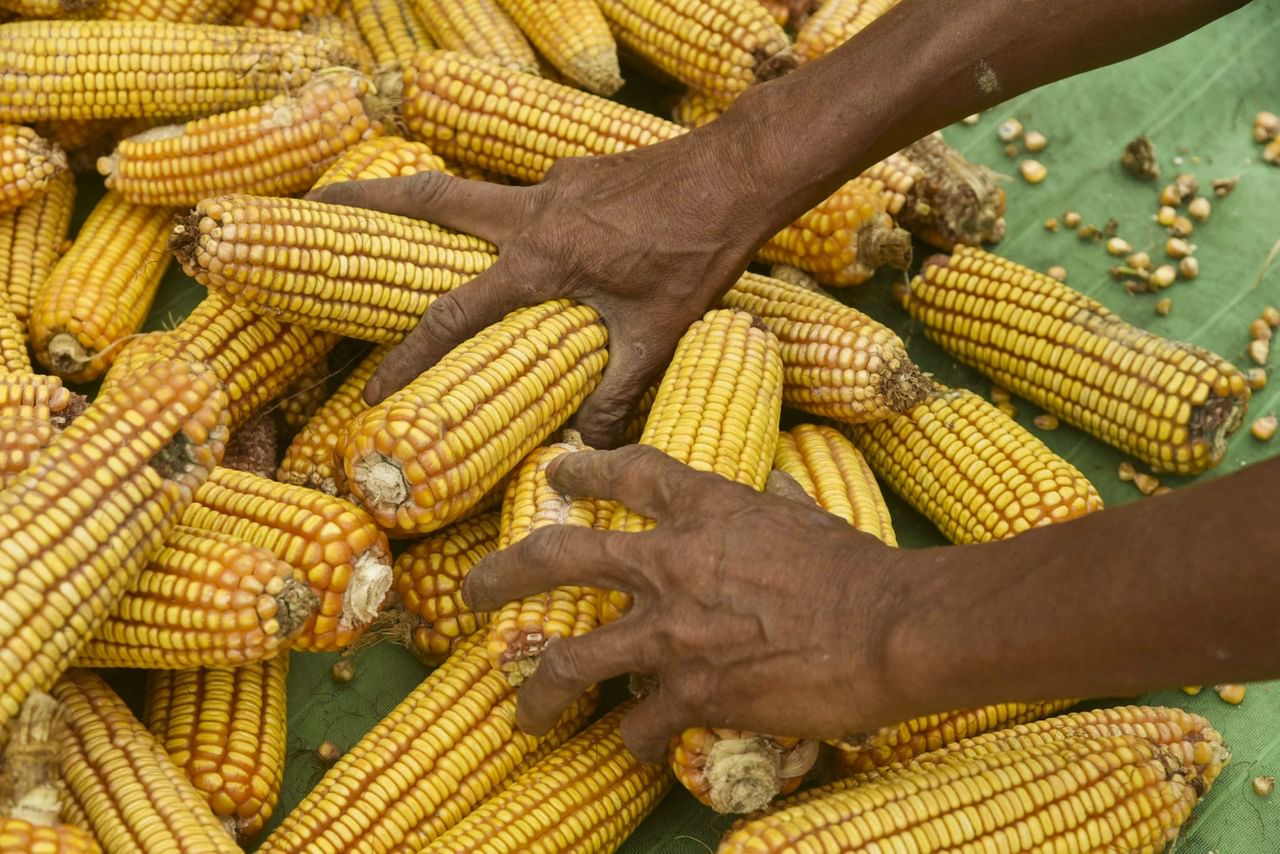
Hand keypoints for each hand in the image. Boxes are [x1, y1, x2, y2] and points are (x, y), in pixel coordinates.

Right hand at [307, 131, 771, 447]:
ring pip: (471, 190)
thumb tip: (586, 449)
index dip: (407, 359)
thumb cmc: (696, 253)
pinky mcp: (576, 175)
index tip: (371, 391)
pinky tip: (527, 239)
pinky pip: (523, 196)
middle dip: (366, 202)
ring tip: (392, 211)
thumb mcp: (656, 333)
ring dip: (427, 199)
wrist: (737, 176)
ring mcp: (551, 185)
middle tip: (314, 204)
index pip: (451, 317)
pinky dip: (503, 215)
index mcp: (538, 260)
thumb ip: (616, 392)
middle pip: (428, 200)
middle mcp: (530, 213)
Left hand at [462, 444, 908, 761]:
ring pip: (572, 661)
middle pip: (560, 557)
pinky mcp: (691, 693)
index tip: (556, 472)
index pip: (628, 472)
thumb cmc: (858, 569)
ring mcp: (671, 632)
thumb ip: (773, 503)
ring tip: (522, 713)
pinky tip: (635, 748)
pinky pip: (639, 726)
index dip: (585, 469)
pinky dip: (635, 740)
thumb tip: (771, 488)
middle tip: (473, 588)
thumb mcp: (807, 517)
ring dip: (539, 691)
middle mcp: (669, 564)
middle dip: (506, 573)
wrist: (888, 628)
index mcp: (703, 508)